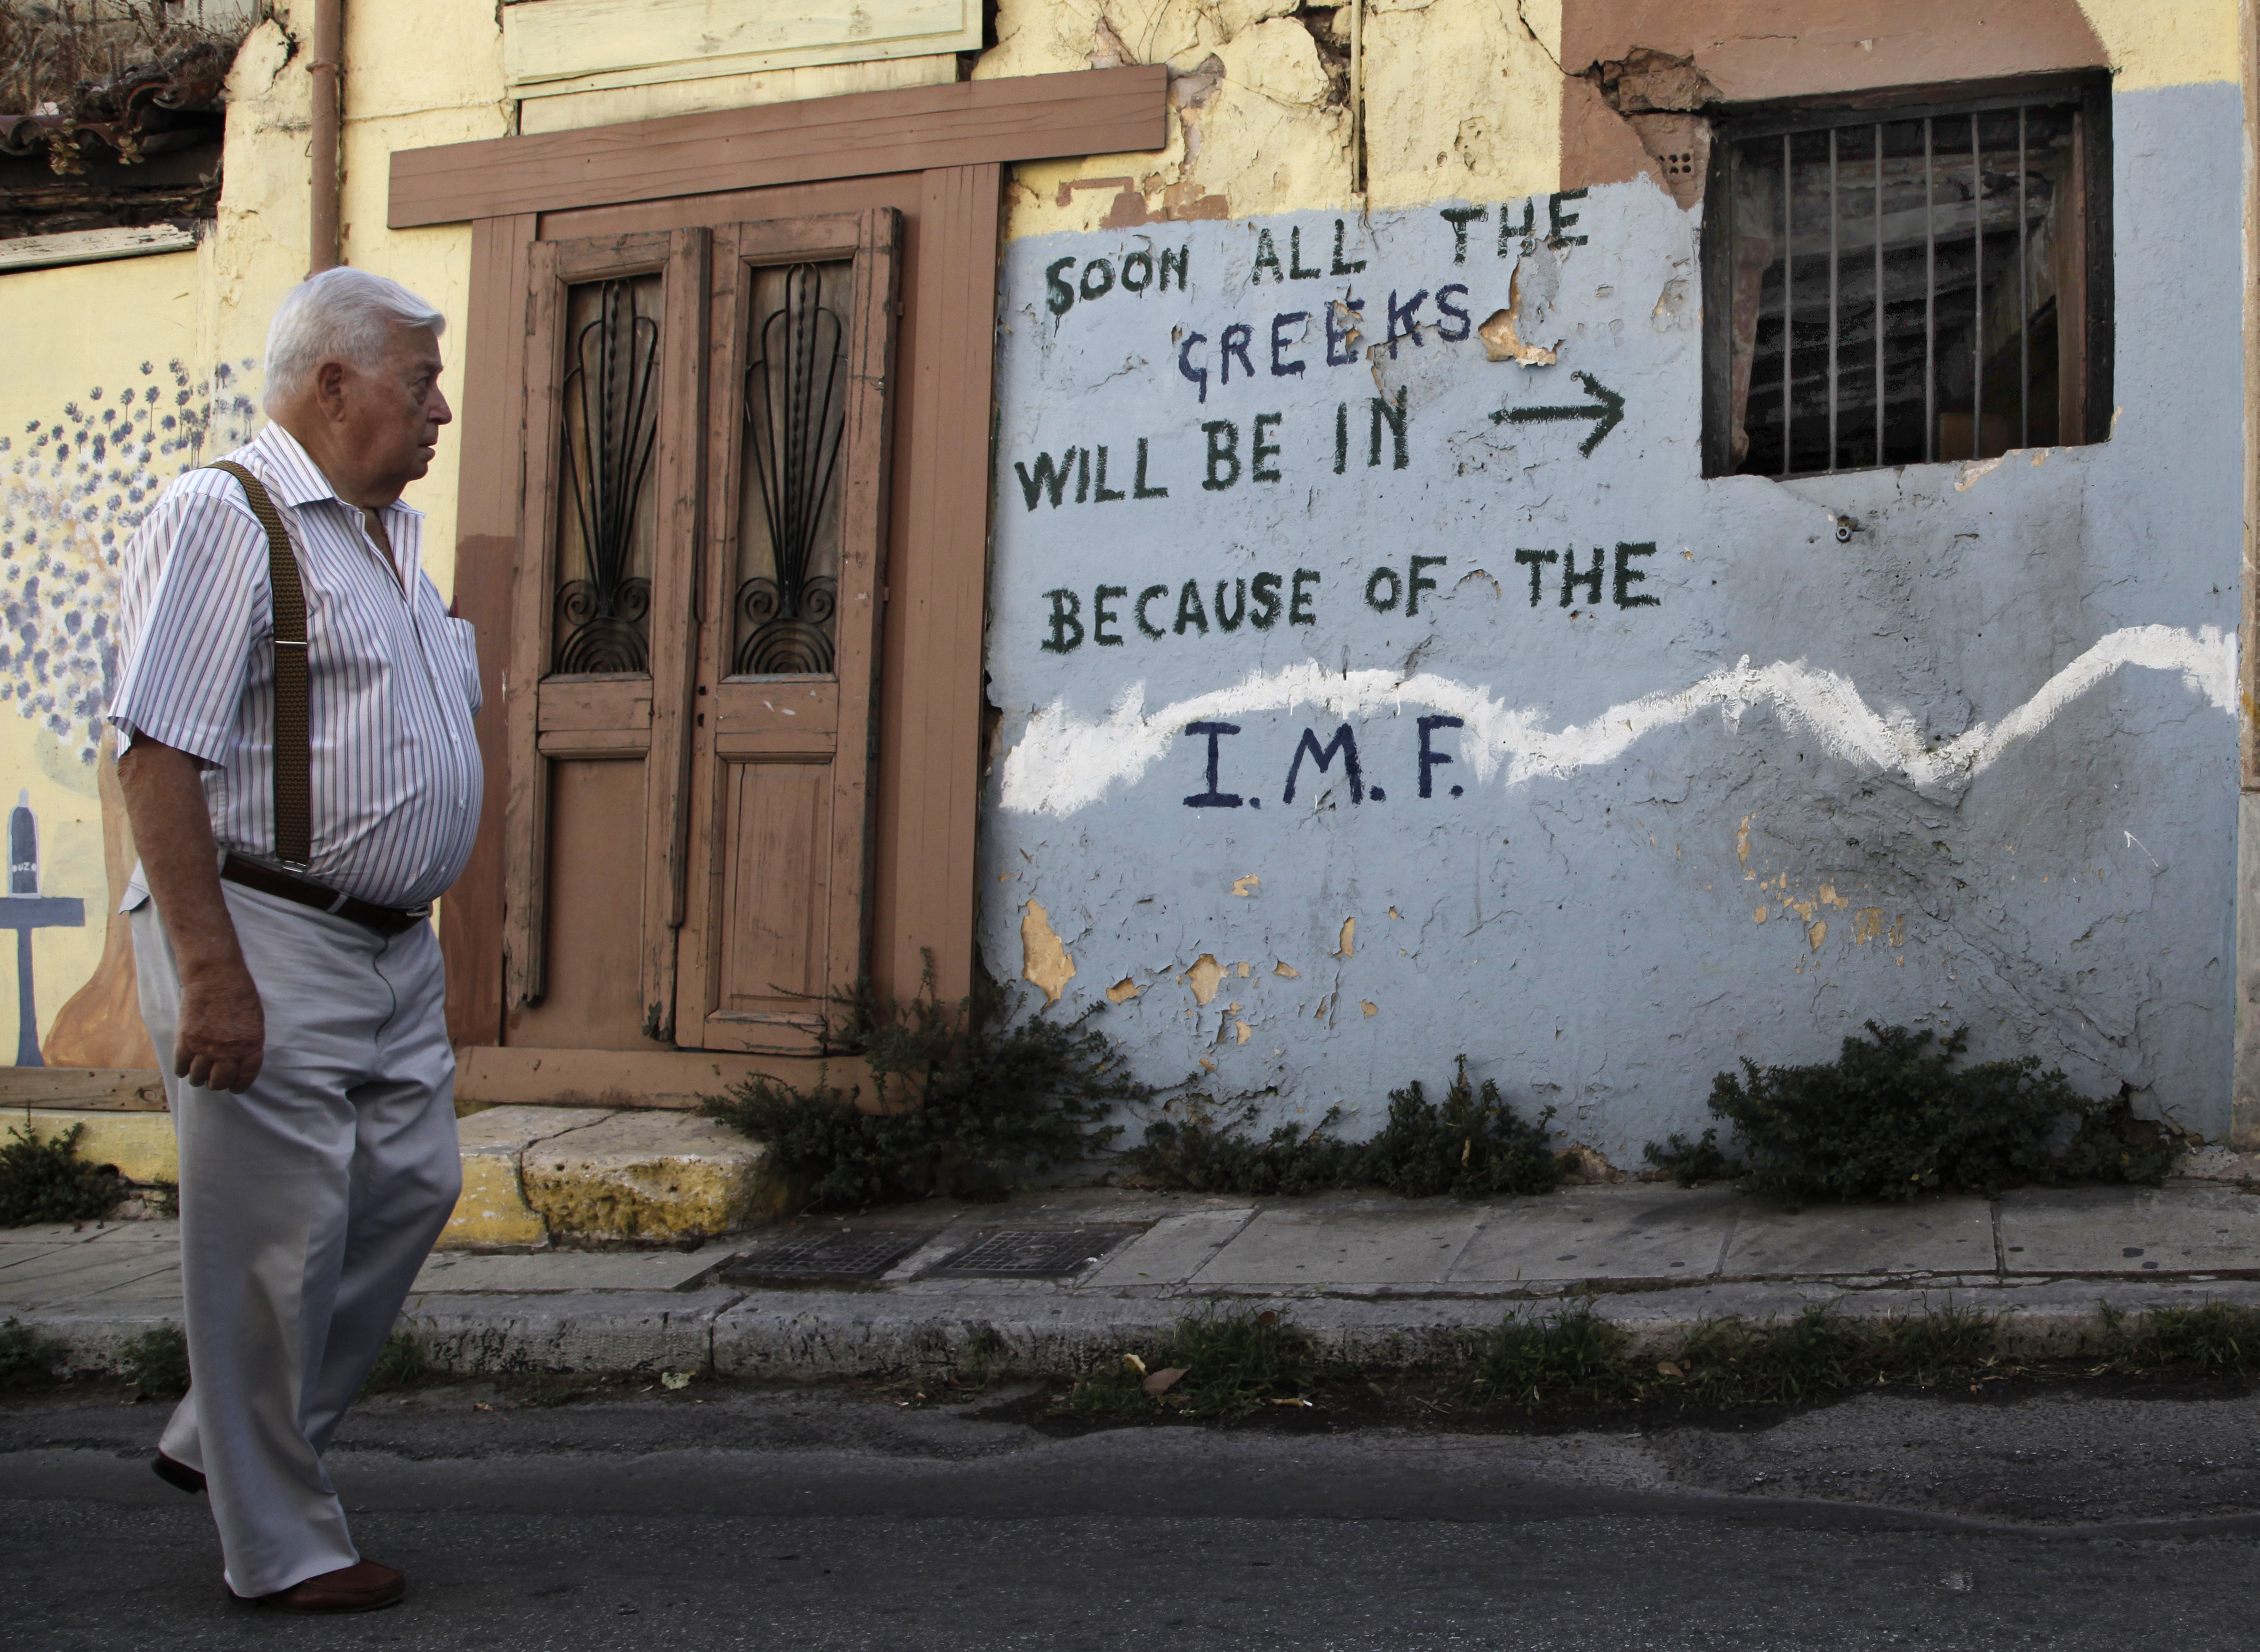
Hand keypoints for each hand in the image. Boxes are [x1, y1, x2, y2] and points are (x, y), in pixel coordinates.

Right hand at [174, 962, 264, 1092]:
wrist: (215, 977)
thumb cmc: (239, 995)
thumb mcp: (254, 1021)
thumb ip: (249, 1043)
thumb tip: (240, 1061)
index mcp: (251, 1045)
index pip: (245, 1076)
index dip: (239, 1085)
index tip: (234, 1087)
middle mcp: (228, 1050)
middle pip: (220, 1081)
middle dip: (216, 1084)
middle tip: (213, 1082)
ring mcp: (205, 1046)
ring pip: (198, 1077)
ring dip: (198, 1079)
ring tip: (198, 1076)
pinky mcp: (185, 1041)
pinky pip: (181, 1065)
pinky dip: (182, 1070)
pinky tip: (184, 1068)